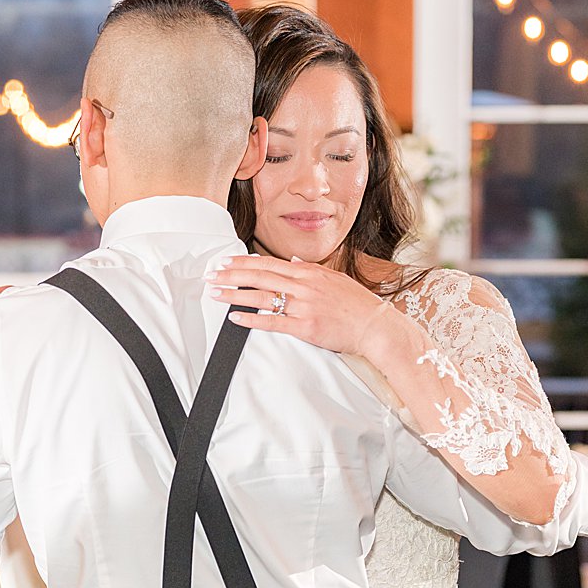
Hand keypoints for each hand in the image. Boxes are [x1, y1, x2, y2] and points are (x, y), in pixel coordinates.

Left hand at [208, 254, 396, 357]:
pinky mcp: (305, 326)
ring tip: (215, 294)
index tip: (226, 261)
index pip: (269, 263)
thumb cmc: (357, 305)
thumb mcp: (333, 279)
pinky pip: (273, 321)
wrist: (376, 326)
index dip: (244, 262)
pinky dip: (252, 319)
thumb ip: (310, 270)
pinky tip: (235, 318)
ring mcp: (304, 306)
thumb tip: (291, 261)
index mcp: (309, 272)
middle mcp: (304, 285)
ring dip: (235, 295)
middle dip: (232, 274)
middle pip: (260, 276)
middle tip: (212, 274)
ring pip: (262, 296)